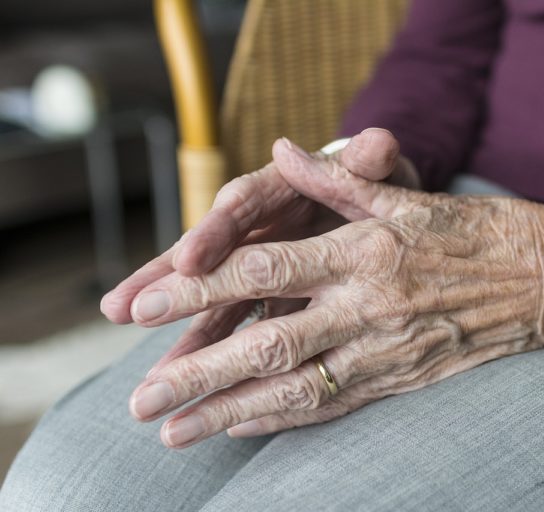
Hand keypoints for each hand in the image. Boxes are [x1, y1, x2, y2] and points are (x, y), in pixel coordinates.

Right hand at [101, 128, 418, 372]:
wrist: (379, 209)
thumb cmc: (374, 186)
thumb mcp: (376, 172)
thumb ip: (369, 163)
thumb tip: (377, 143)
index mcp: (282, 188)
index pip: (244, 204)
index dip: (217, 231)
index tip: (190, 259)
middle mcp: (259, 227)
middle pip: (207, 253)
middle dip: (168, 282)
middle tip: (127, 309)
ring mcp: (258, 263)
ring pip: (212, 297)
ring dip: (181, 330)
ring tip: (148, 368)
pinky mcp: (265, 293)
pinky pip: (232, 322)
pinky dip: (208, 348)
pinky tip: (182, 377)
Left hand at [123, 137, 543, 447]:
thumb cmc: (483, 232)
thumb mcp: (411, 197)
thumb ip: (340, 182)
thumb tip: (286, 150)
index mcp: (365, 251)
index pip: (265, 271)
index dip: (200, 287)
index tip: (146, 305)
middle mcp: (369, 305)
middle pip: (267, 343)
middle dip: (197, 372)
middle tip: (140, 399)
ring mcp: (386, 349)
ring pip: (295, 388)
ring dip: (228, 412)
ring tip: (173, 433)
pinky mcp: (403, 379)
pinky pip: (334, 405)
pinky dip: (283, 419)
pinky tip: (241, 428)